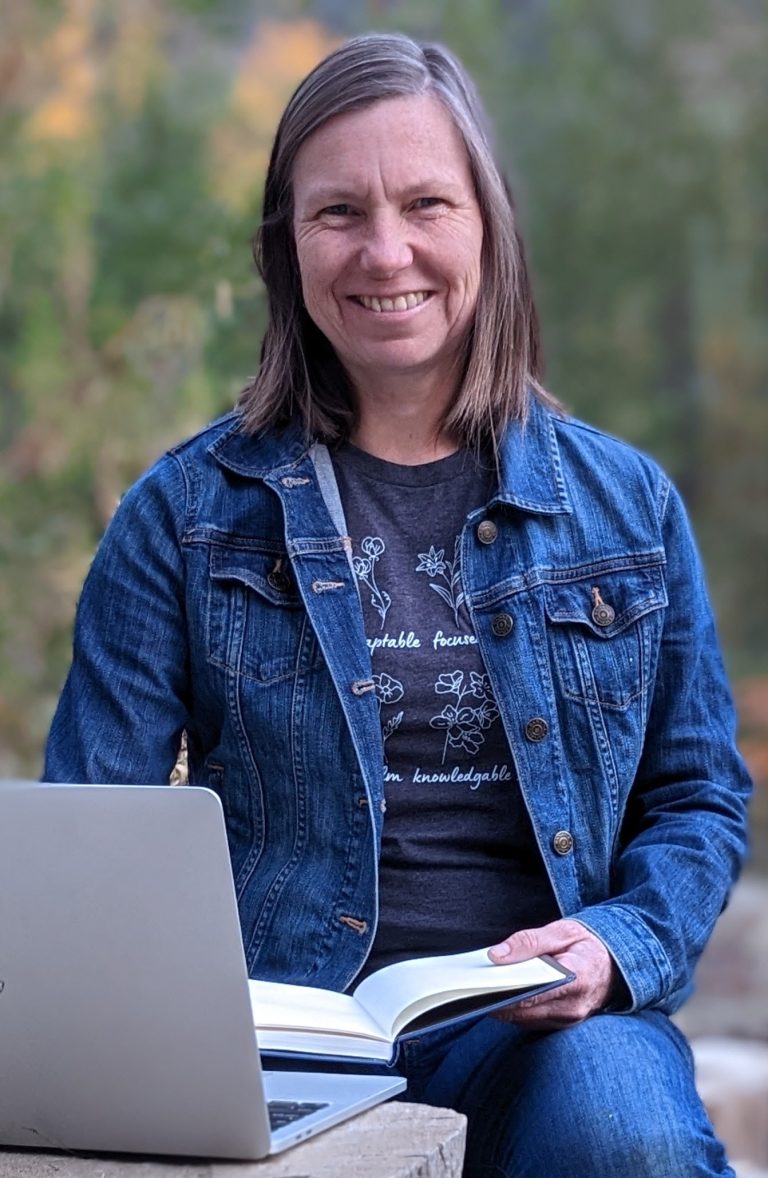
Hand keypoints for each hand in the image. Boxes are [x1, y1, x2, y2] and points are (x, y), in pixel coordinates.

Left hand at [488, 919, 618, 1028]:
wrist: (614, 964)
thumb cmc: (587, 944)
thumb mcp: (562, 931)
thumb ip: (529, 942)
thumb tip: (496, 955)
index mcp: (578, 980)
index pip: (533, 993)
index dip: (503, 991)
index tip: (479, 984)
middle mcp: (573, 1007)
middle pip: (523, 1010)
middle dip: (496, 999)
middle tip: (470, 986)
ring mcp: (568, 1020)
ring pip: (523, 1019)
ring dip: (502, 1006)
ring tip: (480, 987)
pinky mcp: (561, 1024)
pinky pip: (530, 1021)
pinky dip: (514, 1009)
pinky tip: (498, 994)